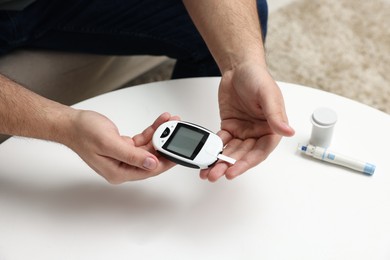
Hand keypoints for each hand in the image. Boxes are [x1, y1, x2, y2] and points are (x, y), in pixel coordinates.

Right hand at [65, 111, 178, 183]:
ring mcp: (123, 157)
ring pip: (148, 148)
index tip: (178, 153)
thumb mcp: (109, 144)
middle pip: (151, 159)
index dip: (165, 161)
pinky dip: (151, 131)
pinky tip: (159, 122)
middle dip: (165, 145)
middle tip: (177, 133)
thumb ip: (132, 155)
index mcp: (118, 172)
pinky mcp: (123, 147)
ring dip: (160, 135)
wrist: (71, 123)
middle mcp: (122, 166)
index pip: (149, 170)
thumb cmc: (83, 133)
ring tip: (170, 122)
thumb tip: (151, 163)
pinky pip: (142, 140)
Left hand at [200, 62, 294, 181]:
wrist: (239, 67)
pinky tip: (205, 156)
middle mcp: (257, 133)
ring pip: (231, 151)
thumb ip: (276, 115)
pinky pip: (221, 141)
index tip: (233, 171)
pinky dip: (213, 149)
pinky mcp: (229, 127)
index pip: (260, 152)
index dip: (246, 163)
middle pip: (243, 155)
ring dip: (219, 162)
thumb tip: (287, 131)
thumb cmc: (257, 77)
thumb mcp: (268, 94)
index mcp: (271, 129)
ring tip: (208, 172)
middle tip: (215, 174)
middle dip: (229, 166)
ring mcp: (243, 132)